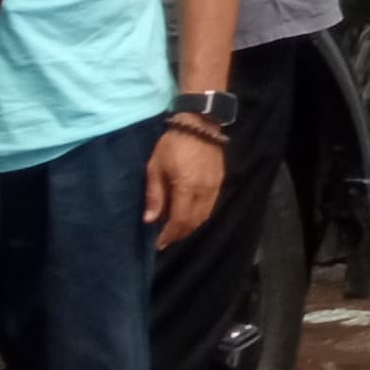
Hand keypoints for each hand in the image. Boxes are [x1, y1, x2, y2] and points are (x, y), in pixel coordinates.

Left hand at [146, 121, 222, 246]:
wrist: (199, 125)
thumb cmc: (172, 145)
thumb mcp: (155, 168)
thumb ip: (154, 195)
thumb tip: (150, 220)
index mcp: (186, 187)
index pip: (179, 220)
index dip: (169, 235)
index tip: (159, 243)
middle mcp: (204, 191)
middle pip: (194, 222)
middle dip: (179, 233)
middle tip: (166, 239)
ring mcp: (214, 187)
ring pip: (204, 216)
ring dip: (190, 226)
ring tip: (177, 229)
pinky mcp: (219, 182)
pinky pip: (210, 206)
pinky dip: (199, 215)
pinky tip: (189, 214)